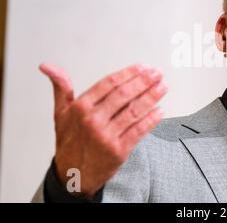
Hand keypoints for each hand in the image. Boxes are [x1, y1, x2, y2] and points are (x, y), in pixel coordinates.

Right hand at [39, 63, 166, 196]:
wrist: (72, 174)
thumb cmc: (69, 141)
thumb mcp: (61, 112)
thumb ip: (61, 87)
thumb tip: (48, 67)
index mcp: (80, 107)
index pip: (109, 83)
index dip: (129, 73)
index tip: (143, 67)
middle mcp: (93, 120)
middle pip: (124, 94)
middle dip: (144, 81)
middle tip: (157, 74)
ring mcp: (106, 136)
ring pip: (134, 111)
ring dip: (152, 97)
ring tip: (163, 87)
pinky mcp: (118, 150)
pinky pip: (139, 131)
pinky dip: (151, 120)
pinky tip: (160, 110)